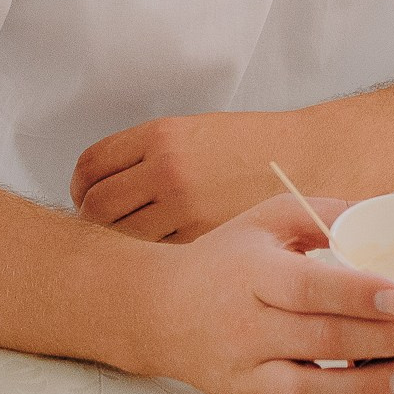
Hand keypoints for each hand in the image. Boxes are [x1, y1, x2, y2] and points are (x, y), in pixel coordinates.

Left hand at [73, 110, 297, 241]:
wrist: (313, 160)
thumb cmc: (258, 148)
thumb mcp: (198, 132)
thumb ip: (154, 154)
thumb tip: (114, 182)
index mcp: (162, 136)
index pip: (91, 165)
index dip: (80, 185)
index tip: (85, 194)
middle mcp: (166, 170)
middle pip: (96, 206)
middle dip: (90, 219)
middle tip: (101, 227)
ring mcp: (184, 208)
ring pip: (120, 238)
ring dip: (118, 245)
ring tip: (129, 248)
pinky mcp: (204, 239)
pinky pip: (156, 256)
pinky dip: (151, 261)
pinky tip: (158, 260)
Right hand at [140, 195, 393, 393]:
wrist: (160, 310)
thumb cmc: (227, 259)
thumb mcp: (269, 219)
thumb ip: (329, 213)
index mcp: (254, 273)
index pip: (306, 287)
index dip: (357, 294)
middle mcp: (248, 328)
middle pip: (320, 340)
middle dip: (390, 341)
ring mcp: (246, 374)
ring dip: (365, 391)